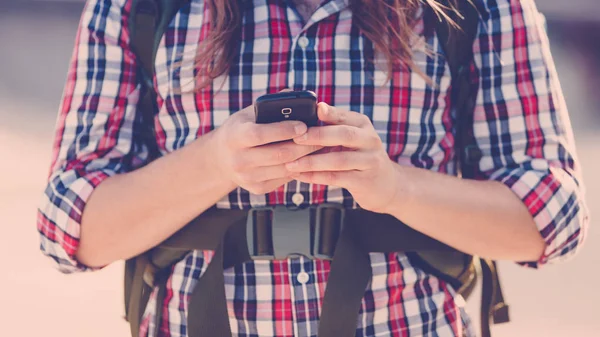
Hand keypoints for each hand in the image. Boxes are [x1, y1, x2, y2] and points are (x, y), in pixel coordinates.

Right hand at [212, 104, 322, 194]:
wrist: (222, 158)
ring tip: (320, 148)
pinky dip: (299, 169)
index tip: (303, 125)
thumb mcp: (248, 114)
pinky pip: (284, 179)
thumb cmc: (241, 129)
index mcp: (235, 137)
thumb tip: (295, 96)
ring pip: (285, 169)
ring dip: (306, 159)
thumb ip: (270, 105)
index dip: (284, 130)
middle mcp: (238, 160)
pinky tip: (309, 160)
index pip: (261, 134)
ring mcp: (247, 177)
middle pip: (278, 154)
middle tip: (321, 137)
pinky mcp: (257, 188)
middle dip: (304, 145)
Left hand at [286, 102, 401, 212]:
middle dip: (317, 136)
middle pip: (344, 135)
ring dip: (312, 162)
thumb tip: (311, 109)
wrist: (386, 184)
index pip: (343, 116)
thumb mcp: (352, 137)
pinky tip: (300, 176)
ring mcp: (369, 162)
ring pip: (338, 160)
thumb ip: (333, 125)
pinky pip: (337, 178)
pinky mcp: (365, 181)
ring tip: (291, 164)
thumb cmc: (360, 157)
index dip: (326, 114)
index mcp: (363, 125)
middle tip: (295, 138)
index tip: (307, 113)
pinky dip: (316, 177)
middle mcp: (370, 140)